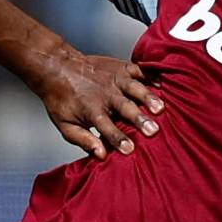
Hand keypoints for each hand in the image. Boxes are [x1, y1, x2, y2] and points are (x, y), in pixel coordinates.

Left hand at [34, 49, 162, 159]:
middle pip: (125, 109)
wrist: (57, 66)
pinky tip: (163, 84)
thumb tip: (101, 155)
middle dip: (139, 119)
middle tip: (153, 130)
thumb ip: (82, 140)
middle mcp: (105, 95)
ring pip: (135, 89)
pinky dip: (151, 76)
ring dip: (148, 98)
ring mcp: (114, 79)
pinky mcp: (121, 67)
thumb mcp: (64, 124)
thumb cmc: (61, 98)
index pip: (107, 128)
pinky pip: (139, 70)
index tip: (130, 149)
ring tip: (161, 107)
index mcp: (92, 111)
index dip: (118, 139)